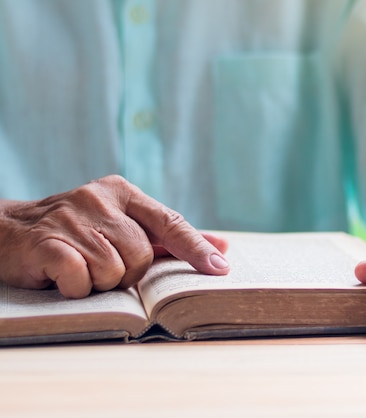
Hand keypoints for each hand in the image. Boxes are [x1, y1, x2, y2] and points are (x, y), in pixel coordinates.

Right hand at [0, 175, 229, 297]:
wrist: (8, 231)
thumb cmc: (78, 232)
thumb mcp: (124, 224)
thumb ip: (170, 236)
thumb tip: (221, 248)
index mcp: (122, 191)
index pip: (170, 221)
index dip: (196, 247)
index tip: (220, 268)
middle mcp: (99, 198)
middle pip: (142, 255)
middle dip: (127, 272)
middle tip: (101, 265)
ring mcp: (72, 218)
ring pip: (114, 270)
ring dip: (99, 281)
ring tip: (80, 267)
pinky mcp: (47, 241)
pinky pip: (81, 279)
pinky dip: (75, 288)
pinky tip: (61, 275)